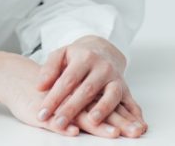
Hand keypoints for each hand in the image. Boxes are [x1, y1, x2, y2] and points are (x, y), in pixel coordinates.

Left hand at [0, 55, 136, 138]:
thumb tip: (39, 86)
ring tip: (93, 122)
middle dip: (72, 109)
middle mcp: (102, 67)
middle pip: (87, 90)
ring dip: (103, 109)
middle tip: (58, 123)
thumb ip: (49, 69)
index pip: (67, 80)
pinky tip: (135, 126)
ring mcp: (116, 78)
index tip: (42, 113)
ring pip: (111, 95)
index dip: (54, 98)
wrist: (102, 49)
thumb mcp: (61, 55)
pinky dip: (133, 114)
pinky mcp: (126, 88)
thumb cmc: (77, 56)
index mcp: (85, 58)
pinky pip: (131, 102)